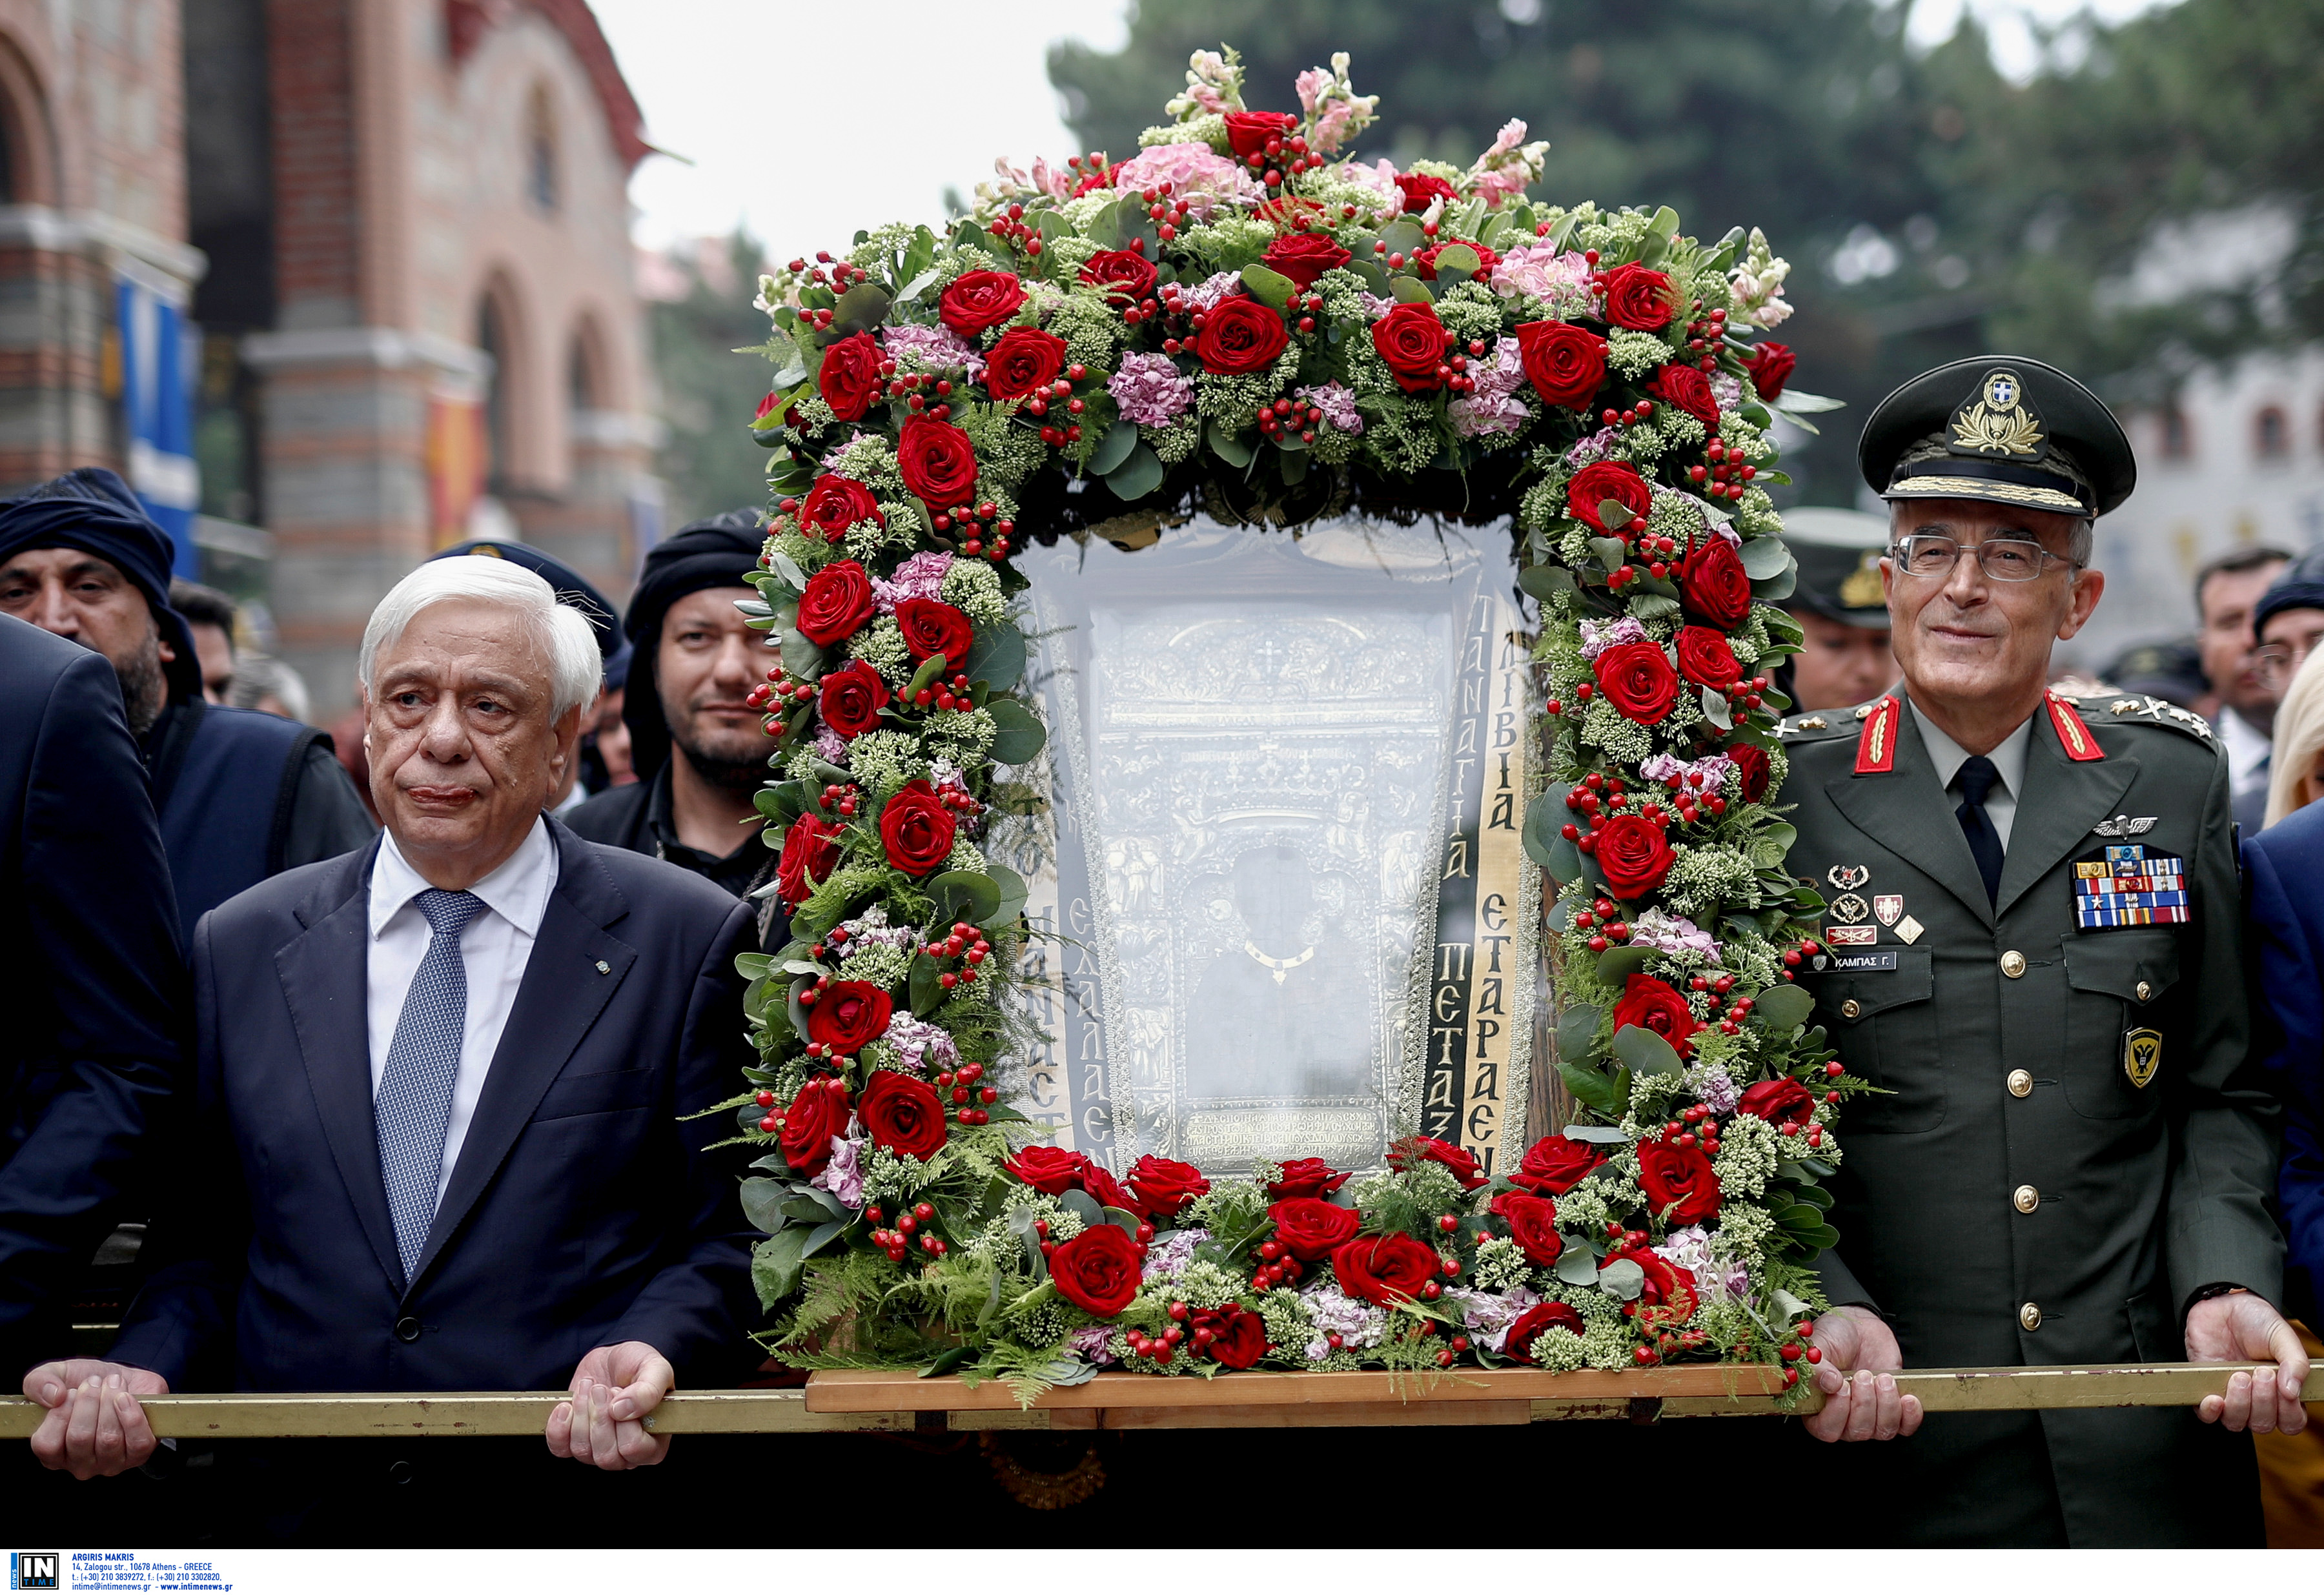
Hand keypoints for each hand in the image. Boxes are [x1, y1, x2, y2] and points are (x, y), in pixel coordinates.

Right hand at [22, 1360, 168, 1478]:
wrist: (121, 1379)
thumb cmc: (84, 1383)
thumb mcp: (56, 1374)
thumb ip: (39, 1382)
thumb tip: (54, 1396)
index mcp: (53, 1452)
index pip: (47, 1445)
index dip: (59, 1414)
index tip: (72, 1391)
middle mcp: (79, 1464)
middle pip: (80, 1438)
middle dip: (89, 1402)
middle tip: (94, 1381)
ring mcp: (109, 1463)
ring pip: (109, 1439)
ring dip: (111, 1402)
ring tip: (113, 1382)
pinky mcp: (137, 1456)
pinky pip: (138, 1444)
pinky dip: (134, 1417)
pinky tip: (127, 1397)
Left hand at [546, 1341, 673, 1469]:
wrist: (611, 1359)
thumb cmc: (639, 1365)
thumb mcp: (655, 1368)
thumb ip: (649, 1390)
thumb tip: (621, 1411)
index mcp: (653, 1442)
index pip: (635, 1449)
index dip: (624, 1423)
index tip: (620, 1393)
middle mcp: (626, 1454)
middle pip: (607, 1456)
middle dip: (599, 1417)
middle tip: (601, 1388)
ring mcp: (598, 1451)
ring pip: (583, 1451)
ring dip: (581, 1414)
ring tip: (589, 1387)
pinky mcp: (573, 1443)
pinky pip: (560, 1448)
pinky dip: (558, 1427)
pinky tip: (565, 1405)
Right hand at [1801, 1305, 1922, 1442]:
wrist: (1859, 1328)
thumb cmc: (1834, 1337)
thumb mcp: (1818, 1347)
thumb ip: (1817, 1367)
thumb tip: (1830, 1384)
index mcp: (1818, 1407)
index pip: (1826, 1430)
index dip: (1837, 1413)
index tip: (1842, 1387)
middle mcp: (1843, 1419)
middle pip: (1858, 1432)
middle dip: (1865, 1403)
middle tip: (1863, 1375)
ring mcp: (1870, 1417)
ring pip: (1883, 1431)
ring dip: (1886, 1404)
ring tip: (1883, 1377)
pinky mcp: (1893, 1411)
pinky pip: (1906, 1427)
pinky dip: (1910, 1415)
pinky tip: (1908, 1397)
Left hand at [2187, 1291, 2310, 1434]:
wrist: (2222, 1304)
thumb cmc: (2256, 1322)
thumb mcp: (2283, 1337)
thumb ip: (2295, 1363)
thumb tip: (2293, 1392)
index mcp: (2283, 1392)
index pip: (2291, 1422)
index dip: (2288, 1412)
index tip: (2284, 1388)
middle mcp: (2258, 1400)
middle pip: (2263, 1424)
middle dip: (2263, 1401)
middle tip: (2261, 1371)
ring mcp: (2231, 1396)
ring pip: (2237, 1422)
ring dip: (2239, 1403)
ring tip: (2239, 1375)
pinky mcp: (2207, 1389)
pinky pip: (2206, 1416)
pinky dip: (2210, 1413)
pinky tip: (2214, 1399)